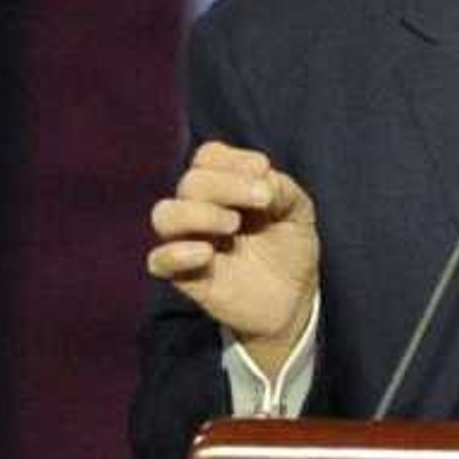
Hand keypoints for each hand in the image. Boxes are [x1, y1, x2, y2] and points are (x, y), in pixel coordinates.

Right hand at [143, 140, 320, 362]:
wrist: (293, 301)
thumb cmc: (290, 250)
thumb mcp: (299, 213)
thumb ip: (283, 189)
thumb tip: (261, 177)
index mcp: (224, 187)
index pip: (208, 157)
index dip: (234, 161)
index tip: (265, 177)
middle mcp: (200, 208)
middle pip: (190, 182)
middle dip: (227, 186)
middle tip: (263, 201)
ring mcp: (189, 241)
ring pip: (165, 215)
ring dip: (198, 213)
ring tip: (233, 225)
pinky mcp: (185, 276)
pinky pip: (158, 260)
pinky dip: (175, 253)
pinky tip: (208, 255)